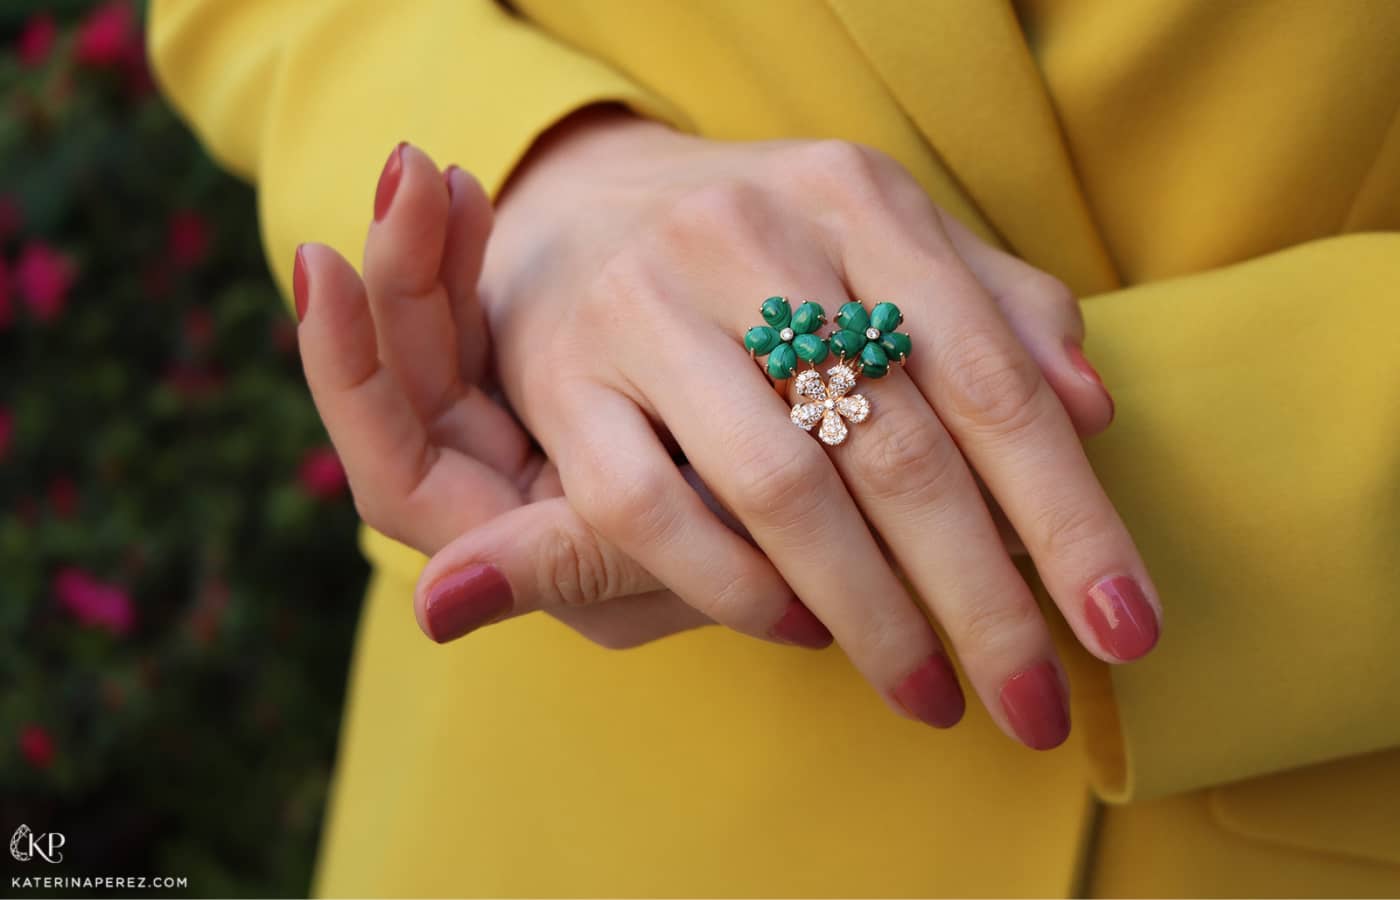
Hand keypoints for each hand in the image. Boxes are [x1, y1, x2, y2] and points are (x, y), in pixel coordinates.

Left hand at [294, 150, 720, 649]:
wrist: (838, 517)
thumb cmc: (763, 564)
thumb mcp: (677, 568)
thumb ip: (573, 567)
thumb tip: (434, 601)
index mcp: (498, 540)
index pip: (392, 466)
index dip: (350, 373)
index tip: (328, 268)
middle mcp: (489, 482)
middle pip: (408, 379)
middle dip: (400, 278)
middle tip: (404, 176)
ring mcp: (518, 420)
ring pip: (441, 333)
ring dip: (428, 252)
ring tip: (429, 172)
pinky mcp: (556, 368)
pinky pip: (482, 306)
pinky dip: (470, 252)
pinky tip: (466, 190)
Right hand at [468, 109, 1159, 749]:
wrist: (580, 213)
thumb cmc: (767, 255)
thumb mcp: (887, 246)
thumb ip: (996, 313)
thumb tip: (1091, 413)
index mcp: (853, 196)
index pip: (989, 375)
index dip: (1069, 513)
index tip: (1126, 627)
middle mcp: (747, 235)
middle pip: (898, 446)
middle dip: (982, 599)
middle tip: (1036, 704)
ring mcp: (643, 305)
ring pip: (782, 489)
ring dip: (872, 616)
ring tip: (932, 694)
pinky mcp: (567, 382)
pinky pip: (652, 514)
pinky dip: (738, 592)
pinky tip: (802, 631)